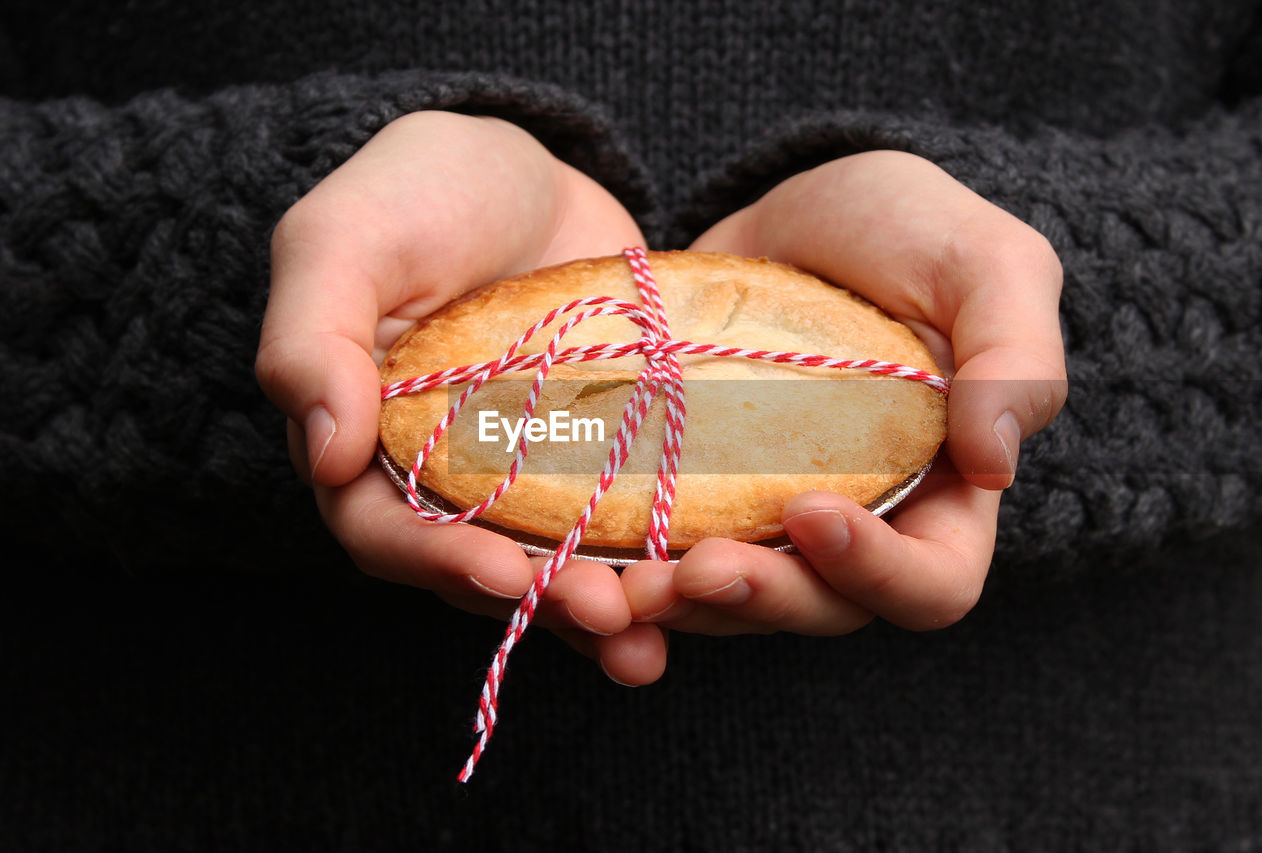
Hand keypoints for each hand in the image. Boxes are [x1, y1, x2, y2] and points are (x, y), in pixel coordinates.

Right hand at [256, 111, 664, 683]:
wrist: (529, 170)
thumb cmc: (420, 192)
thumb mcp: (347, 239)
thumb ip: (312, 338)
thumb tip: (324, 455)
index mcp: (364, 442)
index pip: (383, 527)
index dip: (437, 560)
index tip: (503, 574)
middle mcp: (443, 477)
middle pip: (478, 565)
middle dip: (538, 599)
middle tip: (606, 614)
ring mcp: (527, 473)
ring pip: (553, 561)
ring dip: (601, 606)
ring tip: (651, 634)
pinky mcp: (598, 458)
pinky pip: (618, 522)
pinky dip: (651, 560)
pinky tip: (698, 587)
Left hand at [623, 150, 1066, 633]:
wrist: (801, 199)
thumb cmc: (912, 227)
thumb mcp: (988, 264)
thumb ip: (1016, 359)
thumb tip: (995, 465)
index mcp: (946, 495)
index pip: (932, 583)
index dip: (877, 573)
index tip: (812, 510)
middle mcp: (861, 523)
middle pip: (820, 610)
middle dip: (759, 601)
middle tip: (693, 570)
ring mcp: (771, 513)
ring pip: (732, 599)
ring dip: (679, 605)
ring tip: (622, 585)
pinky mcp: (700, 488)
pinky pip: (666, 550)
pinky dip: (627, 567)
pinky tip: (580, 558)